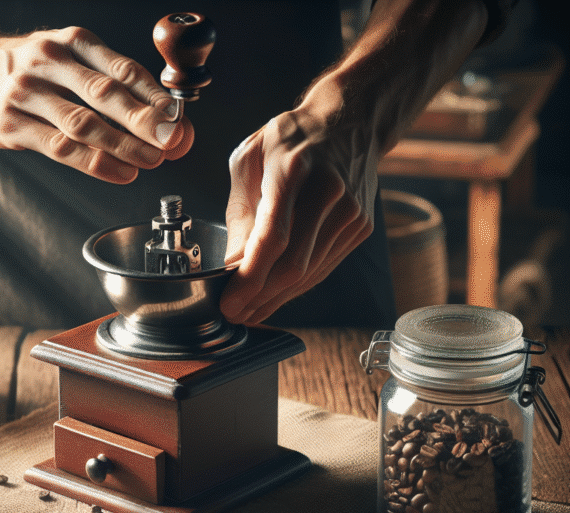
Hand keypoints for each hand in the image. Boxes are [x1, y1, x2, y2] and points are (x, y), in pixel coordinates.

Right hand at [0, 27, 192, 182]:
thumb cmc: (28, 69)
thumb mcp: (68, 58)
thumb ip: (110, 83)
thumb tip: (163, 116)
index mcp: (71, 43)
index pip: (121, 70)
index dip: (154, 96)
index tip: (177, 118)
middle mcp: (49, 62)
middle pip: (105, 95)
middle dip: (144, 121)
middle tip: (170, 142)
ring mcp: (27, 93)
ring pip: (84, 124)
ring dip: (123, 146)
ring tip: (151, 162)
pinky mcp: (12, 124)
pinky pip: (61, 148)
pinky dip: (96, 164)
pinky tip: (120, 172)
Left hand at [219, 104, 375, 324]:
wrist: (349, 122)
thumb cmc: (290, 140)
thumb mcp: (249, 161)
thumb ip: (240, 214)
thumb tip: (231, 266)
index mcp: (293, 168)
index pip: (273, 237)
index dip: (250, 277)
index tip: (230, 301)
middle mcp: (329, 191)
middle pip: (293, 264)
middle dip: (259, 297)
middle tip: (234, 313)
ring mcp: (351, 212)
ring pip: (308, 274)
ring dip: (276, 299)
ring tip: (249, 310)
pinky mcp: (360, 227)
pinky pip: (322, 268)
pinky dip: (296, 287)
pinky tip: (275, 295)